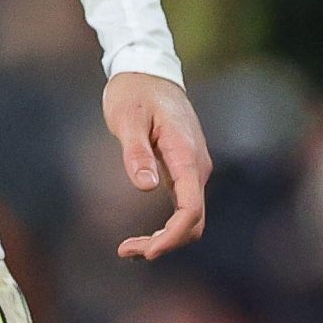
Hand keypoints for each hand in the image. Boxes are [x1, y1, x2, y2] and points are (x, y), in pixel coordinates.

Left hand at [103, 72, 210, 259]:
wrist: (148, 71)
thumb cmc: (134, 92)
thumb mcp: (127, 118)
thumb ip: (136, 152)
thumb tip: (146, 187)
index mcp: (185, 154)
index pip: (190, 209)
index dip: (172, 236)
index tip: (148, 251)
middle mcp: (196, 166)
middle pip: (193, 222)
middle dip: (165, 243)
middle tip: (125, 251)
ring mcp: (193, 168)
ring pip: (190, 218)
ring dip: (165, 238)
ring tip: (128, 249)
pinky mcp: (184, 169)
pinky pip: (184, 207)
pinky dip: (167, 227)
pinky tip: (144, 235)